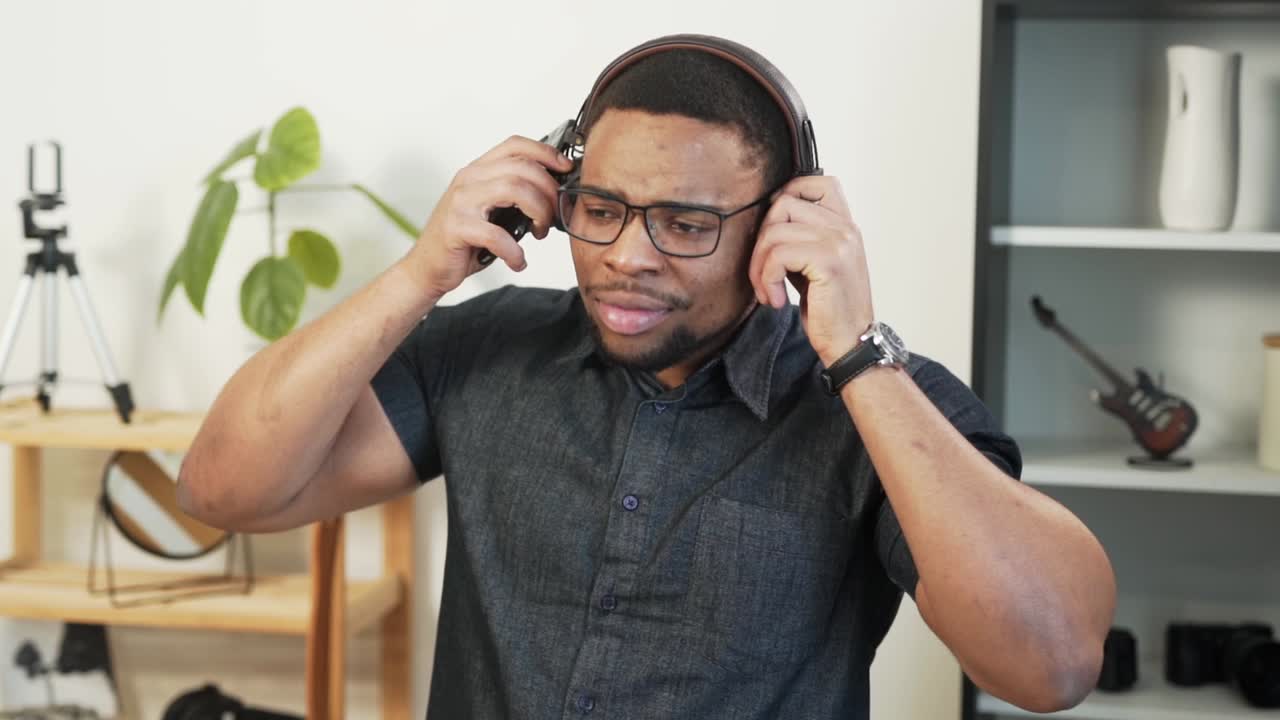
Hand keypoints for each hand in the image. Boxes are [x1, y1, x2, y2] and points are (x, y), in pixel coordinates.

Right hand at [403, 135, 573, 300]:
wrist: (427, 267)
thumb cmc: (465, 241)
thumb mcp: (492, 211)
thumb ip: (515, 197)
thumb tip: (556, 194)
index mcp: (478, 171)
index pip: (515, 145)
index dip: (545, 152)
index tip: (565, 169)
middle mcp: (468, 179)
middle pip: (522, 167)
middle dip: (549, 191)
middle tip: (553, 215)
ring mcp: (460, 202)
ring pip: (514, 189)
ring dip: (538, 213)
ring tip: (539, 232)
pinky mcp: (456, 227)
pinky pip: (496, 234)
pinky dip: (514, 251)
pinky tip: (517, 261)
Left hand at [748, 176, 874, 365]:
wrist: (851, 344)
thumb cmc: (828, 309)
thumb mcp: (813, 266)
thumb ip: (799, 238)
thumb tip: (764, 221)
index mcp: (845, 225)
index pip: (816, 181)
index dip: (785, 197)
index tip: (774, 234)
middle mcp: (846, 228)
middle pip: (783, 204)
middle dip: (760, 241)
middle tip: (762, 275)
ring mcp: (840, 242)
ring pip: (774, 231)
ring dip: (759, 265)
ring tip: (766, 291)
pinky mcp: (829, 262)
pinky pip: (778, 255)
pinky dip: (766, 279)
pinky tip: (774, 300)